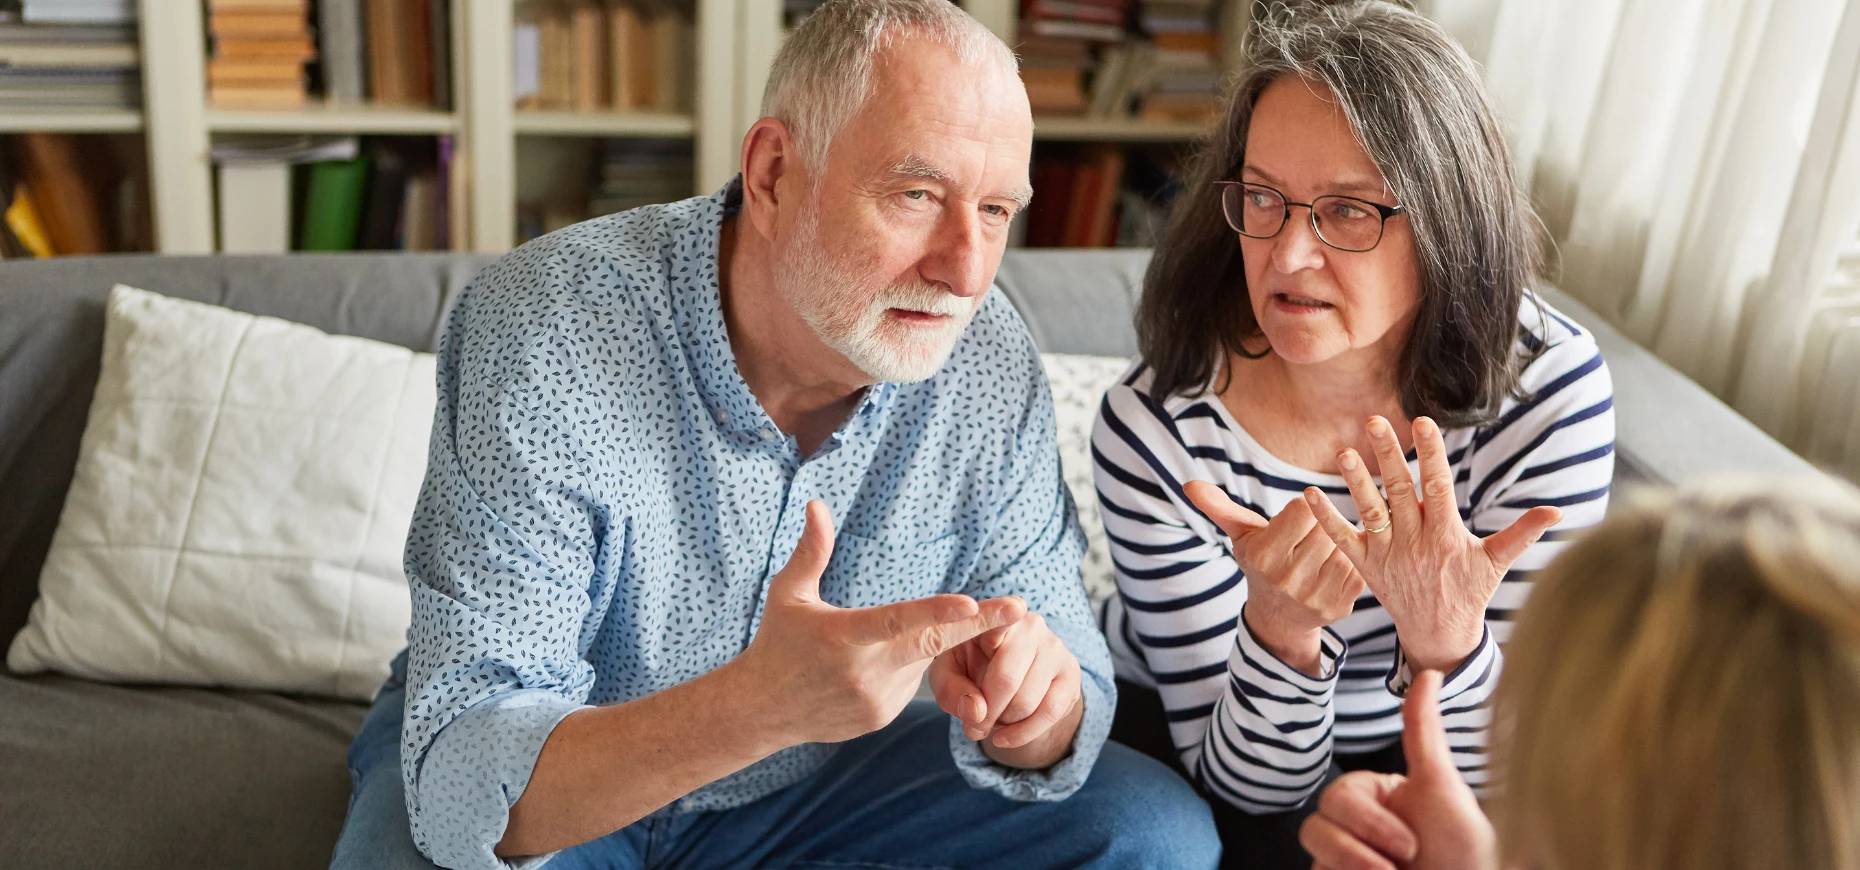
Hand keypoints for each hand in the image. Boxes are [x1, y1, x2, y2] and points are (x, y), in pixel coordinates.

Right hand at [738, 500, 1025, 745]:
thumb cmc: (776, 643)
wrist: (762, 710)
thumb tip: (817, 504)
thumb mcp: (787, 594)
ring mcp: (877, 699)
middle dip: (980, 626)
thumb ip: (811, 551)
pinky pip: (910, 683)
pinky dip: (903, 666)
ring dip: (917, 643)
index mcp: (843, 636)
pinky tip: (867, 667)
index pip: (898, 621)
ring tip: (867, 645)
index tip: (971, 603)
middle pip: (933, 645)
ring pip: (921, 661)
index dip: (936, 613)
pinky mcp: (882, 716)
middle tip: (1019, 607)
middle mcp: (865, 671)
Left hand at [929, 607, 1082, 761]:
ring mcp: (1055, 647)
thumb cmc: (968, 668)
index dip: (993, 633)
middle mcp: (1030, 625)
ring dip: (1004, 723)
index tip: (989, 643)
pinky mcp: (1071, 672)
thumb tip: (977, 712)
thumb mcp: (948, 675)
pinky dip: (1024, 733)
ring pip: (1028, 701)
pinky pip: (1051, 712)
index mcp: (995, 615)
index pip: (997, 621)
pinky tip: (1005, 738)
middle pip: (1007, 679)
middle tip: (973, 727)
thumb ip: (951, 690)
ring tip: (990, 723)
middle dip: (986, 712)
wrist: (1005, 676)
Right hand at [1186, 479, 1364, 675]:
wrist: (1278, 616)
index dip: (1301, 509)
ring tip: (1319, 554)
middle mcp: (1288, 579)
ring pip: (1343, 545)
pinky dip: (1349, 562)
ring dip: (1336, 543)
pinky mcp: (1340, 606)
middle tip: (1309, 539)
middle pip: (1325, 526)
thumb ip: (1219, 508)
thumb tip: (1190, 485)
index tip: (1294, 521)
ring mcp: (1315, 596)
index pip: (1303, 508)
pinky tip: (1332, 567)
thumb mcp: (1241, 535)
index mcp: (1264, 556)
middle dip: (1320, 526)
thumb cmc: (1261, 563)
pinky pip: (1357, 566)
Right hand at [1300, 671, 1495, 869]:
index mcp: (1375, 799)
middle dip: (1358, 852)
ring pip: (1313, 854)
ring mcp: (1345, 861)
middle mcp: (1355, 830)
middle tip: (1401, 867)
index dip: (1367, 822)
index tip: (1409, 844)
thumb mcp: (1441, 788)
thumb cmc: (1465, 855)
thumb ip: (1423, 731)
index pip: (1336, 797)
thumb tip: (1428, 673)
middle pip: (1314, 827)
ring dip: (1351, 869)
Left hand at [1304, 416, 1560, 671]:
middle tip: (1373, 421)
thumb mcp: (1497, 562)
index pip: (1438, 488)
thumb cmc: (1470, 592)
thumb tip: (1558, 512)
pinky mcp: (1365, 566)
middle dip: (1388, 456)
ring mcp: (1387, 554)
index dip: (1432, 455)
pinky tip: (1308, 493)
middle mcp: (1414, 543)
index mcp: (1446, 536)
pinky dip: (1324, 518)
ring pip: (1369, 512)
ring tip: (1342, 451)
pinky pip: (1341, 540)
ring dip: (1355, 482)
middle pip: (1399, 492)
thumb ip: (1523, 533)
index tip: (1424, 423)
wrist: (1438, 634)